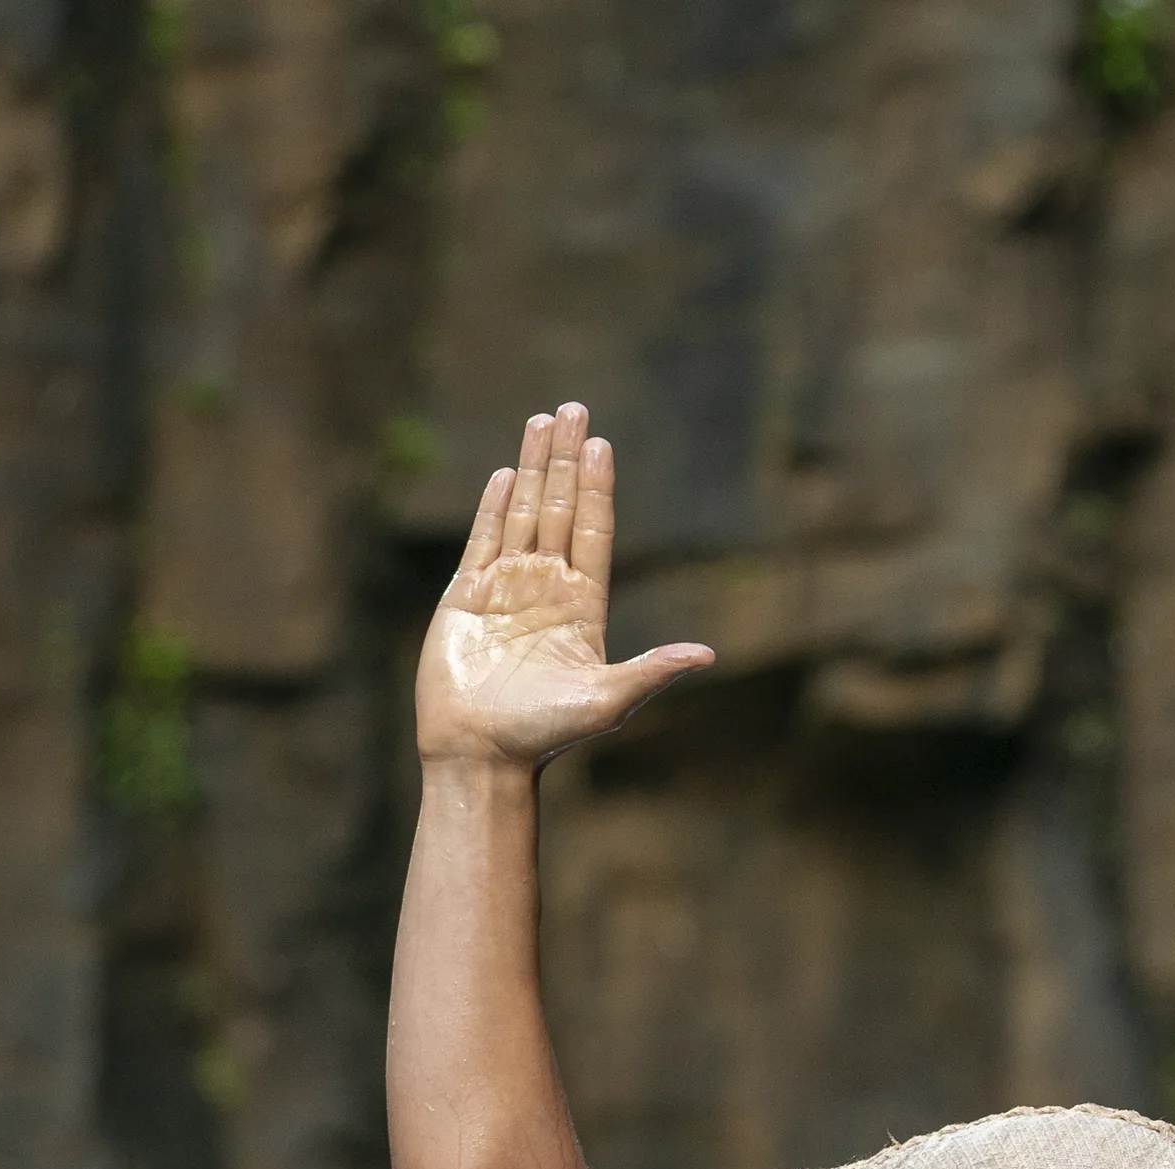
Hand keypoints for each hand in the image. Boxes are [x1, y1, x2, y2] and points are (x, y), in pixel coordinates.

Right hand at [415, 403, 711, 769]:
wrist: (483, 754)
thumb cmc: (547, 733)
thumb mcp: (610, 699)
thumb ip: (653, 669)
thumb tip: (707, 655)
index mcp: (585, 606)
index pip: (595, 531)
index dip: (600, 487)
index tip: (604, 444)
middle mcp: (548, 589)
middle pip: (561, 509)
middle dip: (567, 459)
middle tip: (575, 408)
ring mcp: (506, 589)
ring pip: (523, 514)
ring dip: (534, 468)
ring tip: (542, 421)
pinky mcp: (466, 598)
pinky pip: (483, 540)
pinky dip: (495, 506)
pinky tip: (507, 474)